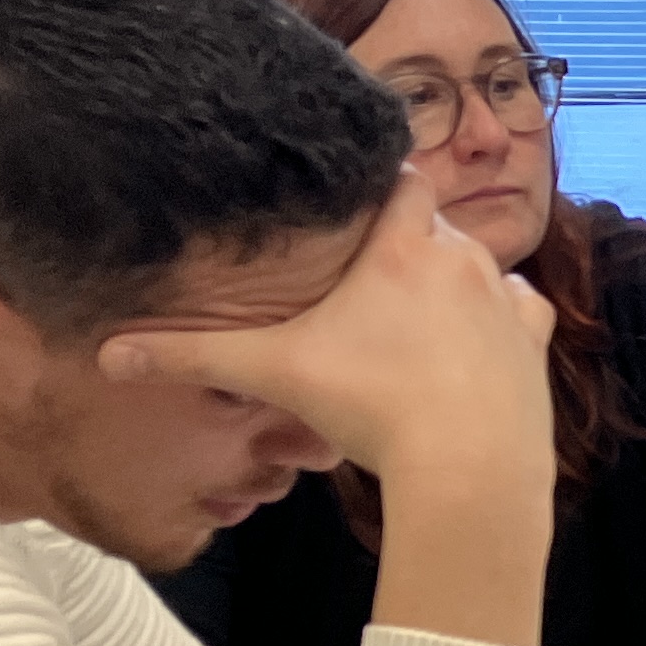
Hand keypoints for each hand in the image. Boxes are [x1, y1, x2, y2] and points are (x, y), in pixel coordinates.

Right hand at [95, 169, 552, 490]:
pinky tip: (470, 342)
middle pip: (434, 224)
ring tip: (416, 316)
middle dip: (406, 241)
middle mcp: (461, 256)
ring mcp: (506, 297)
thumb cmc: (372, 408)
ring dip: (452, 281)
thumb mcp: (275, 374)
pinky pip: (520, 307)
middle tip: (372, 274)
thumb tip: (109, 353)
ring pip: (479, 265)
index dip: (380, 183)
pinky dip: (498, 318)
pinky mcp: (536, 340)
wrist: (468, 467)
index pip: (399, 177)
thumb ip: (194, 355)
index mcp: (400, 245)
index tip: (358, 199)